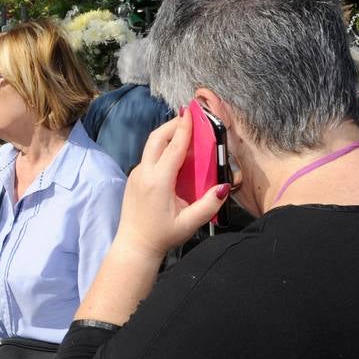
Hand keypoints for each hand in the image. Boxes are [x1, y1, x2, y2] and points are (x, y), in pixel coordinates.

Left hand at [118, 115, 230, 257]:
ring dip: (167, 134)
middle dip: (173, 124)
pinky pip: (149, 156)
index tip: (192, 113)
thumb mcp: (189, 223)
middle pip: (157, 138)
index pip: (173, 147)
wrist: (134, 245)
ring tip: (185, 129)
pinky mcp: (135, 177)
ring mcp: (136, 174)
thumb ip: (208, 205)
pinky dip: (162, 147)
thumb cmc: (162, 236)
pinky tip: (176, 152)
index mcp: (157, 181)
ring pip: (151, 145)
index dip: (184, 129)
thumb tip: (223, 186)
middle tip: (190, 116)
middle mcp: (144, 173)